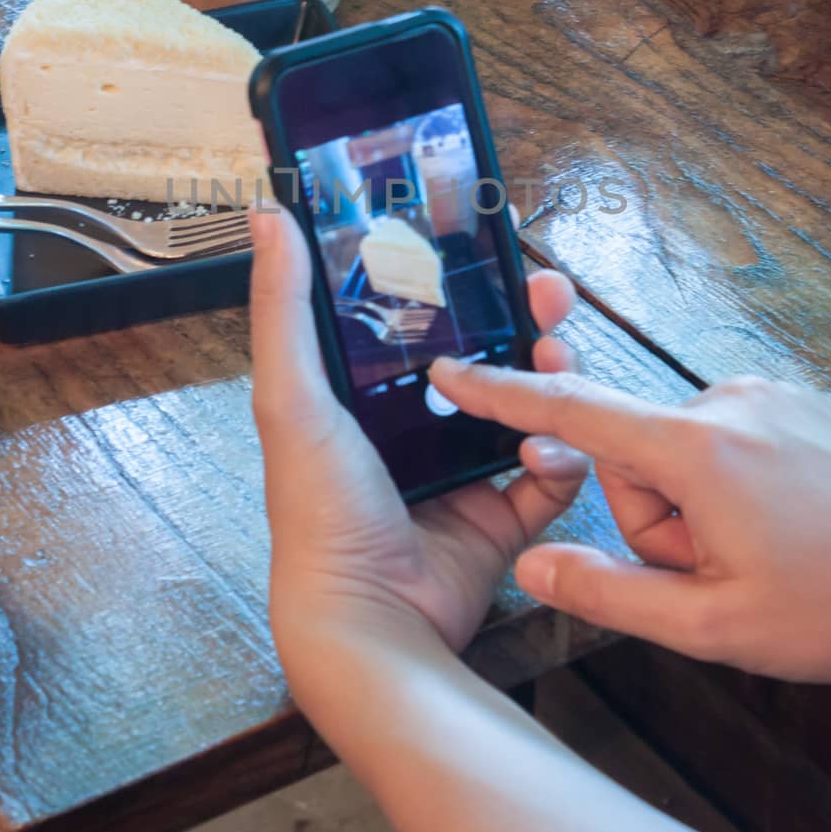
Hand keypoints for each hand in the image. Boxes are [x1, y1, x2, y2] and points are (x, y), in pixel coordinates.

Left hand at [248, 205, 585, 675]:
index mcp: (368, 398)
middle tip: (550, 292)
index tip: (491, 246)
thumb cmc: (318, 511)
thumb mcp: (293, 398)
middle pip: (488, 354)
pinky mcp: (504, 519)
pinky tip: (549, 450)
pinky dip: (562, 459)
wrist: (369, 618)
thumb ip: (284, 307)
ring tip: (560, 362)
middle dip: (526, 319)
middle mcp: (420, 429)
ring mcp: (466, 473)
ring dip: (553, 379)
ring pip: (530, 406)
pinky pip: (551, 475)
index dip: (461, 282)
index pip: (423, 320)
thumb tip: (268, 214)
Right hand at [427, 361, 830, 681]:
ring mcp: (768, 394)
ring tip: (762, 551)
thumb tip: (532, 565)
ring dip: (699, 505)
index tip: (451, 372)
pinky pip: (728, 436)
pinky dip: (735, 482)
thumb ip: (610, 593)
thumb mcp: (714, 626)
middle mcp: (728, 400)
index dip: (503, 395)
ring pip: (682, 451)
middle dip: (656, 518)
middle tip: (716, 571)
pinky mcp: (798, 399)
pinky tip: (785, 522)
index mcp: (697, 450)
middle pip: (634, 456)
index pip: (574, 412)